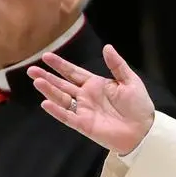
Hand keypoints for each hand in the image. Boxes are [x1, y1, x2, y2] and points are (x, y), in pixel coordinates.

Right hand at [27, 45, 154, 154]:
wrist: (144, 129)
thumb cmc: (139, 105)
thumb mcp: (130, 81)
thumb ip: (117, 65)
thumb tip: (106, 47)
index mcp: (95, 84)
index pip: (73, 72)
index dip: (60, 65)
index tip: (46, 56)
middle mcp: (86, 96)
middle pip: (62, 85)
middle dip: (47, 77)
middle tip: (31, 69)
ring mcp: (83, 111)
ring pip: (62, 99)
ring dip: (49, 91)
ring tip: (37, 81)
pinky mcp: (84, 125)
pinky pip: (67, 117)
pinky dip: (56, 111)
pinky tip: (45, 103)